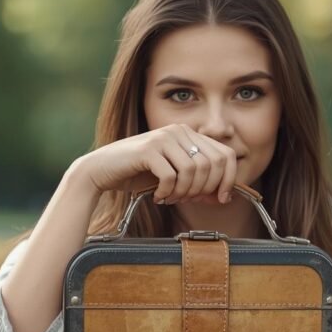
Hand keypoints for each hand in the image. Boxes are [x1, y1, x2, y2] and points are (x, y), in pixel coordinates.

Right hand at [77, 124, 238, 204]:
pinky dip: (167, 192)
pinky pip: (171, 177)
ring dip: (184, 192)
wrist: (102, 170)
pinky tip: (158, 196)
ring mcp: (163, 138)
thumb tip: (224, 197)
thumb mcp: (175, 176)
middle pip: (211, 164)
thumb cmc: (138, 174)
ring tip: (170, 198)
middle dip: (203, 189)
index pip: (224, 154)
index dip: (228, 179)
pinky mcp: (148, 149)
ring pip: (192, 171)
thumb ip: (198, 182)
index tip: (221, 199)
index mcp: (188, 134)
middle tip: (187, 200)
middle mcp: (178, 131)